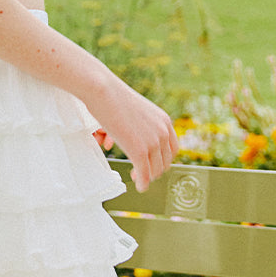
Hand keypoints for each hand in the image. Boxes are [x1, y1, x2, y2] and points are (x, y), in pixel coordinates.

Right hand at [88, 75, 178, 192]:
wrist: (103, 90)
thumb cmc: (112, 96)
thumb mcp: (135, 110)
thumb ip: (142, 124)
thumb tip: (135, 137)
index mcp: (164, 121)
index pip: (172, 149)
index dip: (162, 159)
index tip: (152, 162)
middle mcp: (162, 132)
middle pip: (165, 162)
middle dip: (153, 169)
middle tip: (140, 170)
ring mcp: (152, 142)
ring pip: (155, 171)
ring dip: (146, 176)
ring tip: (136, 175)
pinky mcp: (139, 151)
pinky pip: (144, 174)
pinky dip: (142, 184)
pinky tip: (138, 186)